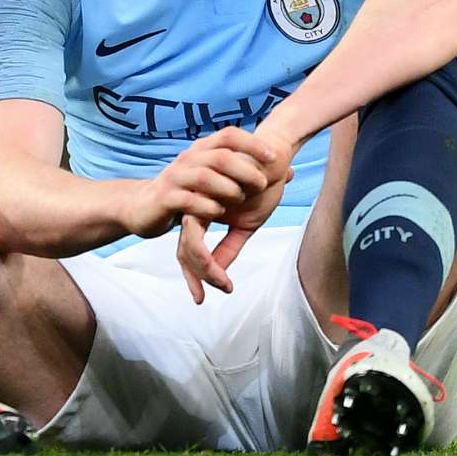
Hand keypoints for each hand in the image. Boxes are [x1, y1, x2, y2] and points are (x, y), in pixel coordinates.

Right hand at [121, 127, 278, 238]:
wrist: (143, 207)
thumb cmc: (187, 193)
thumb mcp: (218, 180)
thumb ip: (250, 175)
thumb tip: (289, 171)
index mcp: (202, 149)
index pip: (229, 135)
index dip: (253, 143)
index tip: (274, 157)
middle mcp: (188, 158)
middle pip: (221, 155)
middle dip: (245, 169)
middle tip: (262, 185)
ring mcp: (175, 177)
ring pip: (205, 176)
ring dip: (228, 189)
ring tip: (240, 200)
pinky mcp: (166, 198)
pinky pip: (189, 200)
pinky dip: (208, 207)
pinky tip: (219, 213)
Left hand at [177, 126, 295, 302]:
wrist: (274, 156)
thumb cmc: (262, 185)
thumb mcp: (247, 224)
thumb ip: (230, 246)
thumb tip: (218, 272)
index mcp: (204, 212)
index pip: (190, 248)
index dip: (193, 274)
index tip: (200, 296)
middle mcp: (196, 207)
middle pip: (182, 250)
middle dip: (191, 277)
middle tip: (200, 298)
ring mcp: (197, 203)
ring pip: (188, 247)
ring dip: (204, 272)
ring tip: (222, 285)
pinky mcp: (204, 201)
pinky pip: (199, 238)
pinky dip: (210, 262)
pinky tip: (224, 276)